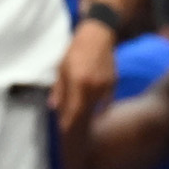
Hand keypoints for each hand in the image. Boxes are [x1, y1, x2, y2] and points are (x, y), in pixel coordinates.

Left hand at [52, 19, 116, 134]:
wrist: (98, 36)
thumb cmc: (76, 51)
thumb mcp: (61, 69)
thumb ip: (59, 90)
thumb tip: (54, 107)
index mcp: (79, 83)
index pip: (73, 112)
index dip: (68, 124)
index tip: (63, 132)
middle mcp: (94, 87)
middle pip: (85, 113)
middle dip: (76, 122)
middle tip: (70, 130)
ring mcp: (106, 86)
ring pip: (95, 108)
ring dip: (86, 114)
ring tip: (79, 118)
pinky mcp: (113, 83)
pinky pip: (105, 101)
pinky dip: (97, 106)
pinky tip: (91, 106)